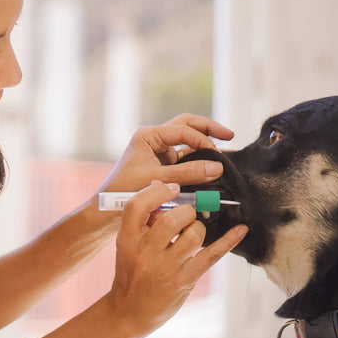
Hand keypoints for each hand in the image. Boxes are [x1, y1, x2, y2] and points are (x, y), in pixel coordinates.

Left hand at [99, 113, 233, 193]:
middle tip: (230, 135)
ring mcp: (160, 153)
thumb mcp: (159, 180)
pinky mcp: (164, 166)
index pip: (183, 129)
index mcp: (149, 135)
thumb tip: (218, 167)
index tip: (218, 154)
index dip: (203, 140)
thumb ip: (189, 173)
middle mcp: (155, 140)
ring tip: (225, 150)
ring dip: (205, 144)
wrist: (108, 211)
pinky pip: (186, 159)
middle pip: (187, 126)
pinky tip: (213, 166)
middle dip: (208, 129)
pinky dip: (199, 161)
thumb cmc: (125, 192)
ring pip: (188, 142)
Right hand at [106, 181, 247, 337]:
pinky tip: (241, 230)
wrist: (130, 311)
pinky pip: (211, 255)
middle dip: (186, 211)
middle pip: (172, 218)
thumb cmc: (132, 271)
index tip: (172, 188)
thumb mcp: (128, 244)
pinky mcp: (185, 280)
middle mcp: (145, 252)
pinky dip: (229, 240)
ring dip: (199, 228)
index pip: (138, 206)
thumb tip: (164, 187)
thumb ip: (144, 219)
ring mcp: (166, 268)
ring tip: (193, 234)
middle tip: (186, 216)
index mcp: (128, 239)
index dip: (158, 192)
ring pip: (194, 234)